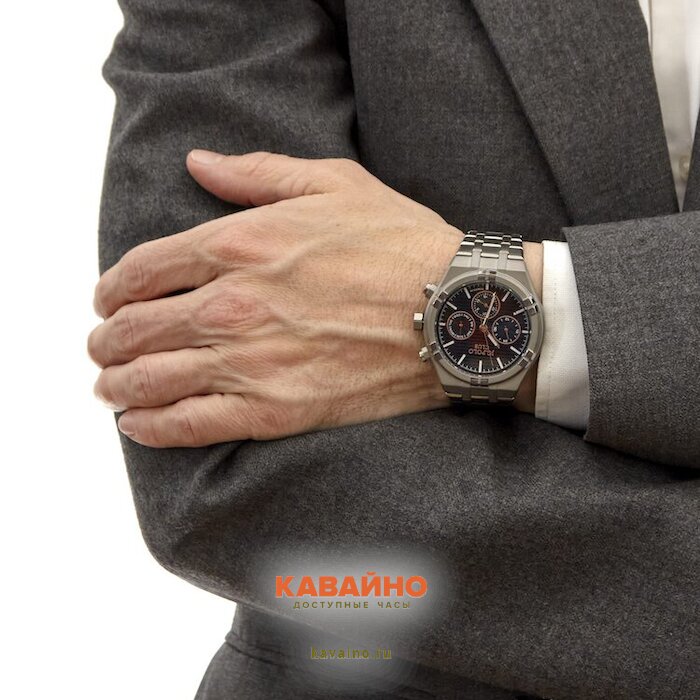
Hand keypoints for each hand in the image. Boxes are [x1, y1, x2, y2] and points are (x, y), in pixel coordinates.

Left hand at [88, 150, 463, 446]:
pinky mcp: (275, 410)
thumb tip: (198, 164)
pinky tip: (136, 425)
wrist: (453, 311)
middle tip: (102, 348)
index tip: (108, 299)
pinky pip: (193, 424)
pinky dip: (153, 428)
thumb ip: (255, 172)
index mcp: (241, 244)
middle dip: (107, 340)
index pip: (144, 268)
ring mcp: (252, 361)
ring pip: (153, 379)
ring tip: (109, 387)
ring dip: (118, 385)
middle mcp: (233, 304)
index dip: (113, 287)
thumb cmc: (399, 244)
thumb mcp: (332, 183)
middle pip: (137, 328)